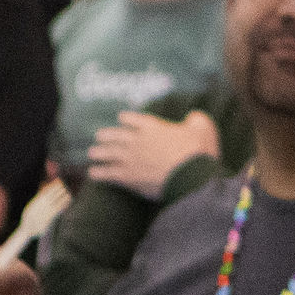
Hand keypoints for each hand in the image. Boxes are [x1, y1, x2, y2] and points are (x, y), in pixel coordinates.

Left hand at [88, 109, 217, 200]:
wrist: (189, 175)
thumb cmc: (197, 150)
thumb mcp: (203, 127)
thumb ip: (196, 119)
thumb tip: (193, 117)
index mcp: (153, 126)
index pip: (134, 119)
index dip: (126, 118)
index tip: (121, 118)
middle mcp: (137, 140)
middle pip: (116, 135)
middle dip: (106, 135)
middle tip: (99, 136)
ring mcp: (130, 158)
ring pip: (108, 153)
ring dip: (99, 152)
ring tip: (92, 153)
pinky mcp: (128, 176)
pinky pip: (108, 173)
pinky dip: (99, 173)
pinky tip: (93, 173)